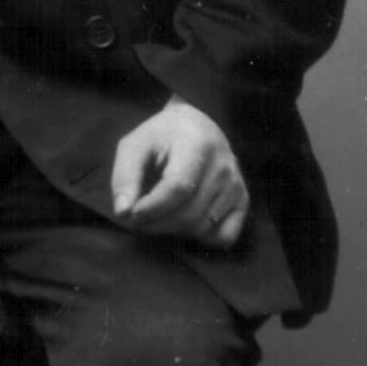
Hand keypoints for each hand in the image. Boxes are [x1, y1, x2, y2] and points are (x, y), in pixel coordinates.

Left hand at [110, 98, 247, 248]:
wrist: (195, 127)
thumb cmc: (160, 138)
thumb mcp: (134, 146)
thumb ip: (125, 177)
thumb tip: (123, 212)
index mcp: (198, 144)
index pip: (178, 188)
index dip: (152, 207)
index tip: (131, 213)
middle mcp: (224, 166)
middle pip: (189, 214)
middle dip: (156, 224)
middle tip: (136, 218)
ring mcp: (237, 185)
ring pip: (202, 228)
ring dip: (172, 231)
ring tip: (156, 216)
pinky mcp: (242, 200)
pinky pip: (224, 236)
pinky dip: (200, 238)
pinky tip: (184, 222)